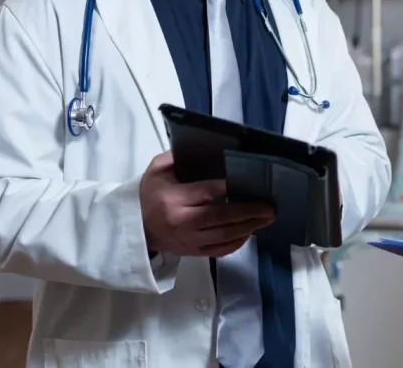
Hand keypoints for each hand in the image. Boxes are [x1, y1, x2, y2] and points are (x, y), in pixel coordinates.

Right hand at [139, 151, 275, 257]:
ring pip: (225, 237)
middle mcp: (183, 223)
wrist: (133, 227)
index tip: (251, 182)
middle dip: (249, 212)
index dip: (230, 188)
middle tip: (269, 207)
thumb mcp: (158, 170)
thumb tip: (206, 150)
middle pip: (221, 218)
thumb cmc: (148, 194)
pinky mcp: (193, 252)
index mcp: (174, 200)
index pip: (208, 192)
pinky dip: (237, 242)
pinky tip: (250, 231)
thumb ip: (178, 158)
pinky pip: (220, 250)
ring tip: (266, 218)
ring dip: (249, 227)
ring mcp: (189, 241)